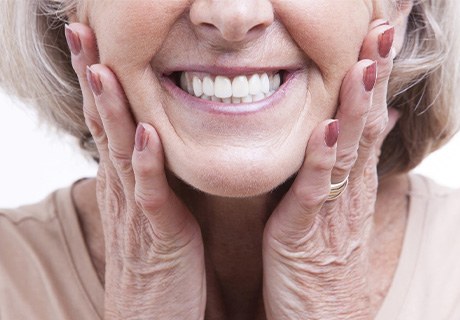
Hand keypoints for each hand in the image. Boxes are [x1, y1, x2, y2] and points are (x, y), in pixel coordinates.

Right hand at [65, 23, 205, 319]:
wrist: (152, 319)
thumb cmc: (158, 263)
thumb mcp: (151, 211)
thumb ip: (150, 178)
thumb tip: (151, 143)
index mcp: (125, 183)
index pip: (106, 122)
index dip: (98, 82)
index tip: (94, 43)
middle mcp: (123, 191)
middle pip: (103, 125)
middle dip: (92, 78)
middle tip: (82, 33)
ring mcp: (137, 213)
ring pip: (119, 152)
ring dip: (110, 110)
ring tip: (102, 68)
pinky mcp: (158, 236)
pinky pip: (150, 195)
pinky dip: (146, 164)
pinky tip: (144, 133)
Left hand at [262, 21, 398, 318]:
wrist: (323, 317)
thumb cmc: (325, 258)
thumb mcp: (342, 205)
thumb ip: (351, 164)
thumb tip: (375, 123)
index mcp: (351, 180)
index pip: (366, 119)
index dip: (372, 76)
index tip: (378, 35)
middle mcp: (348, 189)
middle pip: (364, 124)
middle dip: (373, 77)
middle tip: (382, 29)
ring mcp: (331, 210)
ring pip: (347, 151)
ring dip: (357, 107)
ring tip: (365, 65)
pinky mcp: (306, 232)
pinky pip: (316, 191)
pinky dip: (323, 159)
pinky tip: (329, 128)